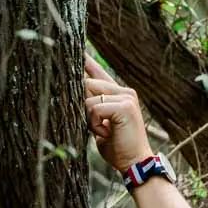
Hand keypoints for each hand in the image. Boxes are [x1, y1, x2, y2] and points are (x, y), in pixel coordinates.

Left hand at [84, 53, 152, 173]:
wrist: (135, 162)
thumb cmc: (117, 147)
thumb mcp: (100, 124)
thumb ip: (91, 107)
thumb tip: (73, 93)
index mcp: (119, 93)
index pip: (97, 70)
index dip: (85, 60)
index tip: (74, 46)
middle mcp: (124, 90)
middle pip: (87, 83)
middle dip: (83, 105)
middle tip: (100, 126)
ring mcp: (126, 96)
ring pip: (89, 97)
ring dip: (89, 119)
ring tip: (104, 131)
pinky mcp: (124, 106)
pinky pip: (94, 108)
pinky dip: (94, 124)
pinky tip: (106, 133)